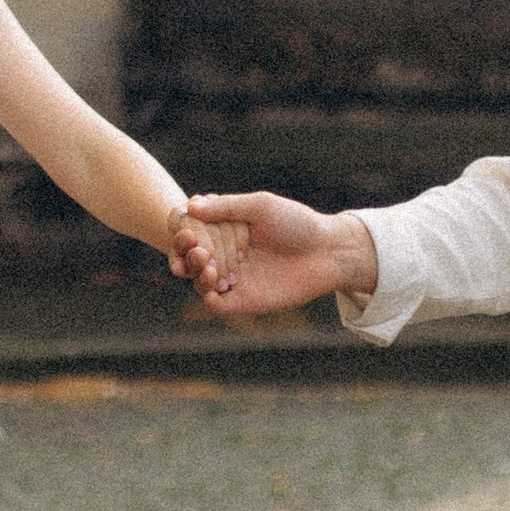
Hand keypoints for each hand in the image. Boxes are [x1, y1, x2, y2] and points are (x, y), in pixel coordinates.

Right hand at [182, 192, 377, 318]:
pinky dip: (209, 298)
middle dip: (184, 254)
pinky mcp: (246, 300)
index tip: (186, 229)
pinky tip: (213, 287)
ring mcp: (235, 278)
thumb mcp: (261, 206)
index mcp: (227, 230)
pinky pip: (218, 304)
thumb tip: (190, 206)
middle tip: (195, 248)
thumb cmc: (297, 223)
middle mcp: (227, 254)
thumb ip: (226, 207)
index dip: (182, 232)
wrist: (327, 252)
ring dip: (195, 273)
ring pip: (200, 281)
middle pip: (191, 258)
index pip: (193, 232)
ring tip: (207, 264)